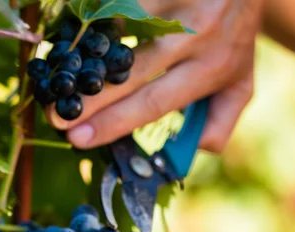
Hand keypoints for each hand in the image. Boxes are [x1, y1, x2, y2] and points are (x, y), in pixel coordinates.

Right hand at [47, 0, 263, 152]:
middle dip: (90, 97)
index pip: (153, 102)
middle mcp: (194, 33)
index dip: (114, 122)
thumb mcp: (240, 86)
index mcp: (211, 69)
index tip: (79, 138)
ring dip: (85, 55)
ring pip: (119, 28)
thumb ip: (219, 123)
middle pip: (129, 70)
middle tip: (55, 116)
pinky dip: (93, 22)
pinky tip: (73, 42)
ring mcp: (175, 0)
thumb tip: (187, 153)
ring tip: (58, 78)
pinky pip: (118, 3)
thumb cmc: (235, 39)